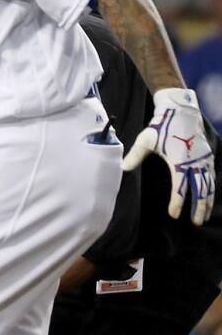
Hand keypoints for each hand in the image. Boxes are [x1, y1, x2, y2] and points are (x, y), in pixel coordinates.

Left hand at [123, 89, 215, 224]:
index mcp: (179, 162)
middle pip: (200, 191)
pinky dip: (212, 189)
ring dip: (207, 202)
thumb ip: (135, 156)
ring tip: (204, 216)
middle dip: (198, 208)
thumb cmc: (161, 126)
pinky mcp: (208, 156)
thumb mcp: (145, 140)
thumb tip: (122, 168)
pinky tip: (210, 197)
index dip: (177, 203)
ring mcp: (204, 160)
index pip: (180, 188)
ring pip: (209, 186)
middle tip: (195, 223)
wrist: (180, 111)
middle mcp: (195, 163)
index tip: (173, 215)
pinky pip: (212, 177)